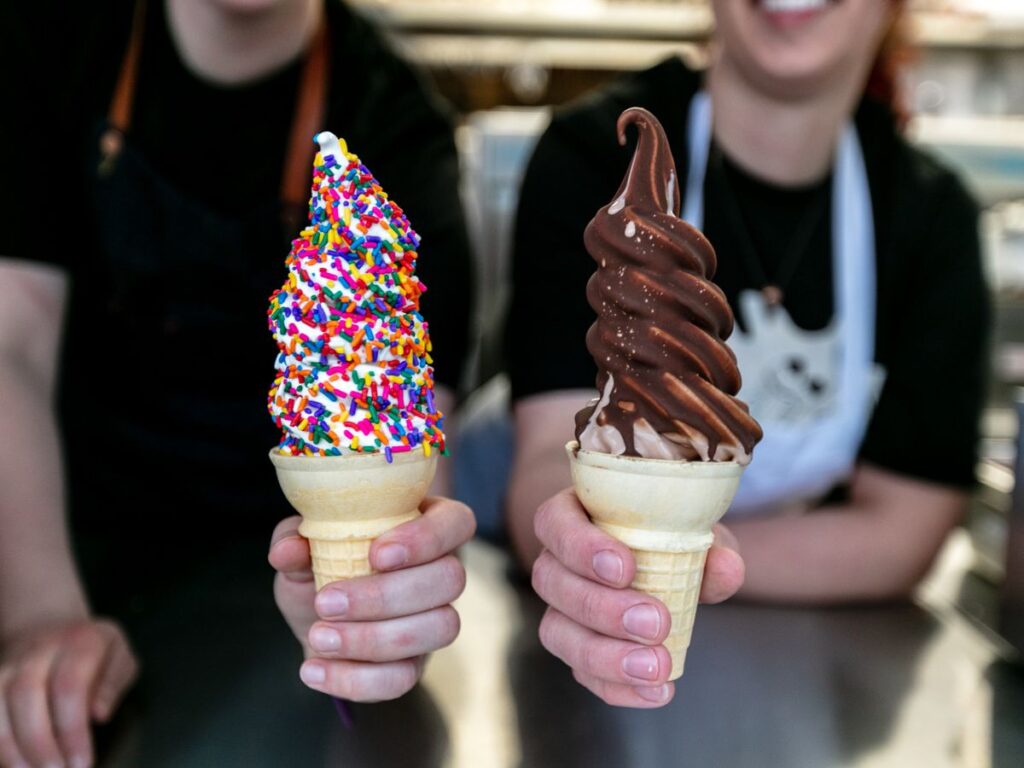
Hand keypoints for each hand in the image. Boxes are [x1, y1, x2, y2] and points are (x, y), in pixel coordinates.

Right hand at [0, 619, 137, 767]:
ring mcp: (7, 666)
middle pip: (26, 695)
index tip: (82, 763)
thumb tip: (100, 715)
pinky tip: (13, 764)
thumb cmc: (93, 650)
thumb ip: (113, 683)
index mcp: (78, 641)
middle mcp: (37, 650)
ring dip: (11, 749)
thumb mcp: (119, 657)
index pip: (69, 686)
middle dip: (39, 743)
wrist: (49, 625)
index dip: (72, 729)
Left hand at [269, 496, 474, 702]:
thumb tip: (286, 551)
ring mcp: (436, 620)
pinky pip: (404, 678)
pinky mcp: (416, 664)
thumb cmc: (321, 566)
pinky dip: (355, 679)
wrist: (316, 619)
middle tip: (325, 602)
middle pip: (450, 579)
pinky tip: (314, 669)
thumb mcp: (304, 546)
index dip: (426, 539)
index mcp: (427, 526)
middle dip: (386, 595)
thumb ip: (294, 539)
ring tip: (319, 637)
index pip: (456, 523)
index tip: (376, 554)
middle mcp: (444, 571)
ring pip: (439, 629)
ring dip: (373, 638)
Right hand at [531, 488, 743, 707]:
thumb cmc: (671, 535)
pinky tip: (656, 691)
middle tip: (655, 623)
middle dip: (601, 607)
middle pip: (550, 582)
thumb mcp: (693, 531)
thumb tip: (726, 565)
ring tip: (656, 666)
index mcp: (572, 515)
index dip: (580, 547)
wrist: (668, 563)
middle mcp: (555, 560)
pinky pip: (582, 672)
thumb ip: (710, 547)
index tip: (626, 568)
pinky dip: (618, 687)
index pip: (554, 523)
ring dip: (605, 655)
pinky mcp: (573, 646)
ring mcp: (558, 606)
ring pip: (556, 632)